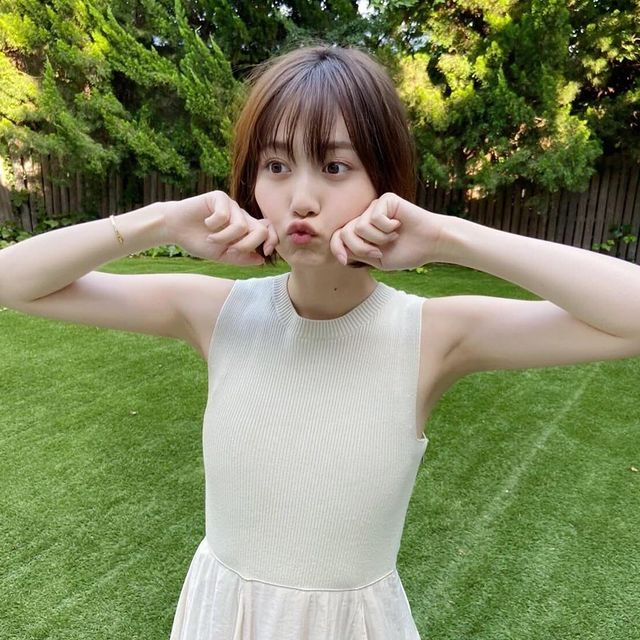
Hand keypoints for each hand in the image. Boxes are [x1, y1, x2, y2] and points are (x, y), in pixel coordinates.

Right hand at [162, 191, 277, 265]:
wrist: (175, 229)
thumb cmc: (199, 241)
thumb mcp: (222, 255)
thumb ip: (241, 258)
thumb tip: (261, 260)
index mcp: (246, 230)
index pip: (268, 231)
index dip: (272, 241)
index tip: (266, 252)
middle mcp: (241, 216)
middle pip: (260, 230)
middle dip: (247, 245)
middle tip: (230, 251)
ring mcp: (231, 206)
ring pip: (241, 226)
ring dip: (224, 238)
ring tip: (211, 238)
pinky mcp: (219, 197)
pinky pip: (225, 214)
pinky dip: (214, 224)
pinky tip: (206, 223)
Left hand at [330, 192, 441, 270]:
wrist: (431, 244)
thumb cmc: (408, 252)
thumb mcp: (378, 260)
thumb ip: (358, 254)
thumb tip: (339, 248)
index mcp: (362, 233)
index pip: (338, 237)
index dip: (337, 248)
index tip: (344, 260)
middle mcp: (366, 218)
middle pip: (345, 233)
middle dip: (361, 248)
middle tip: (379, 252)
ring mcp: (374, 208)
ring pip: (360, 226)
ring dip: (378, 238)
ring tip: (393, 237)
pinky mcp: (385, 199)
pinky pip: (375, 217)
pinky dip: (387, 228)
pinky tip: (399, 225)